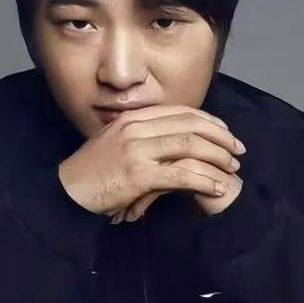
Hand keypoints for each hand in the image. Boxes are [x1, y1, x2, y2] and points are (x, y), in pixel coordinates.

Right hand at [57, 104, 245, 217]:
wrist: (65, 191)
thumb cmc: (91, 172)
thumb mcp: (114, 143)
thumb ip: (140, 136)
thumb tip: (168, 139)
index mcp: (133, 118)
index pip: (180, 111)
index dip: (208, 120)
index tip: (226, 132)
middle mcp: (136, 127)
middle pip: (191, 124)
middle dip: (221, 136)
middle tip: (238, 150)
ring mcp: (137, 149)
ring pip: (190, 145)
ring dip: (217, 157)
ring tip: (232, 168)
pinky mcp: (138, 174)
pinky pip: (182, 174)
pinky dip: (205, 180)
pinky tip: (217, 187)